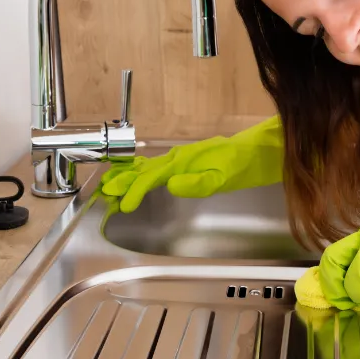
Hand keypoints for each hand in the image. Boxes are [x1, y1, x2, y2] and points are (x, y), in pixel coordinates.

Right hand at [100, 116, 282, 211]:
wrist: (255, 152)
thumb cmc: (241, 166)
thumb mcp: (223, 179)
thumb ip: (197, 183)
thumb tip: (171, 185)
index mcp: (184, 162)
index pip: (152, 178)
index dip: (135, 191)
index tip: (124, 206)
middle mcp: (178, 157)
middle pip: (143, 170)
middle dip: (123, 181)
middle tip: (104, 193)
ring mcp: (180, 157)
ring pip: (147, 166)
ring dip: (128, 176)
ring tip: (109, 184)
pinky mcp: (184, 160)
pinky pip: (156, 165)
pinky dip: (140, 171)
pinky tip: (135, 173)